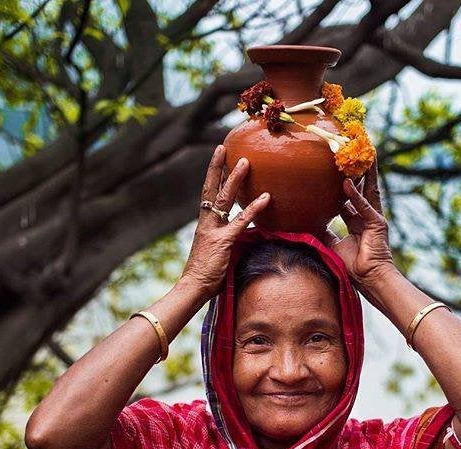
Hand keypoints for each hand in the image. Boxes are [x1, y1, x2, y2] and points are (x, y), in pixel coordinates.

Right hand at [181, 145, 270, 297]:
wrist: (193, 288)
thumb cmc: (206, 276)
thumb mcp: (218, 254)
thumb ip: (229, 243)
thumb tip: (246, 239)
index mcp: (204, 225)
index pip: (208, 195)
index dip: (213, 177)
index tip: (218, 160)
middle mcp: (206, 223)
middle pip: (210, 189)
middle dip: (217, 167)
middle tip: (223, 148)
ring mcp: (214, 230)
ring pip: (224, 198)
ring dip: (235, 179)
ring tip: (245, 161)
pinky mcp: (223, 241)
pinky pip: (241, 221)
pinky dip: (254, 209)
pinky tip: (266, 198)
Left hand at [325, 161, 395, 287]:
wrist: (368, 279)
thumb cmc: (352, 267)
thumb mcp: (332, 245)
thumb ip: (324, 232)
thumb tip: (307, 225)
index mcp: (357, 221)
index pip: (349, 198)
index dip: (343, 186)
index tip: (335, 171)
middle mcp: (366, 216)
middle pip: (361, 188)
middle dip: (357, 171)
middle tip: (351, 153)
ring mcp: (373, 218)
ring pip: (367, 190)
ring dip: (364, 173)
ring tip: (361, 154)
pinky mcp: (377, 223)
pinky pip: (363, 206)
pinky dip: (355, 196)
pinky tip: (346, 183)